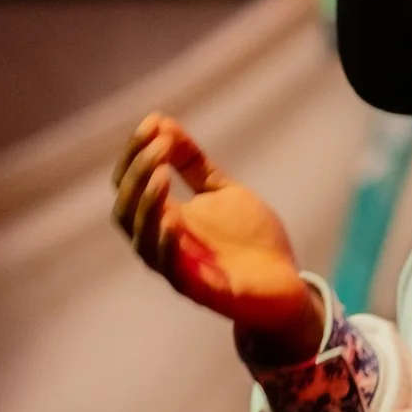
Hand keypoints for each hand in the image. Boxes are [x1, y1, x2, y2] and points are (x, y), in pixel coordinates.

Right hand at [112, 113, 321, 355]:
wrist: (285, 285)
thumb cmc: (249, 240)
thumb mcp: (221, 192)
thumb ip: (193, 163)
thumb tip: (162, 122)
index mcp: (162, 218)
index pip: (129, 184)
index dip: (135, 154)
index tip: (152, 123)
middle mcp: (160, 243)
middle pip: (126, 210)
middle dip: (137, 175)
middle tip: (157, 147)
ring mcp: (177, 268)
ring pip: (142, 239)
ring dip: (147, 206)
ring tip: (160, 176)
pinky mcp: (199, 290)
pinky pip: (171, 270)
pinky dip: (167, 244)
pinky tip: (172, 219)